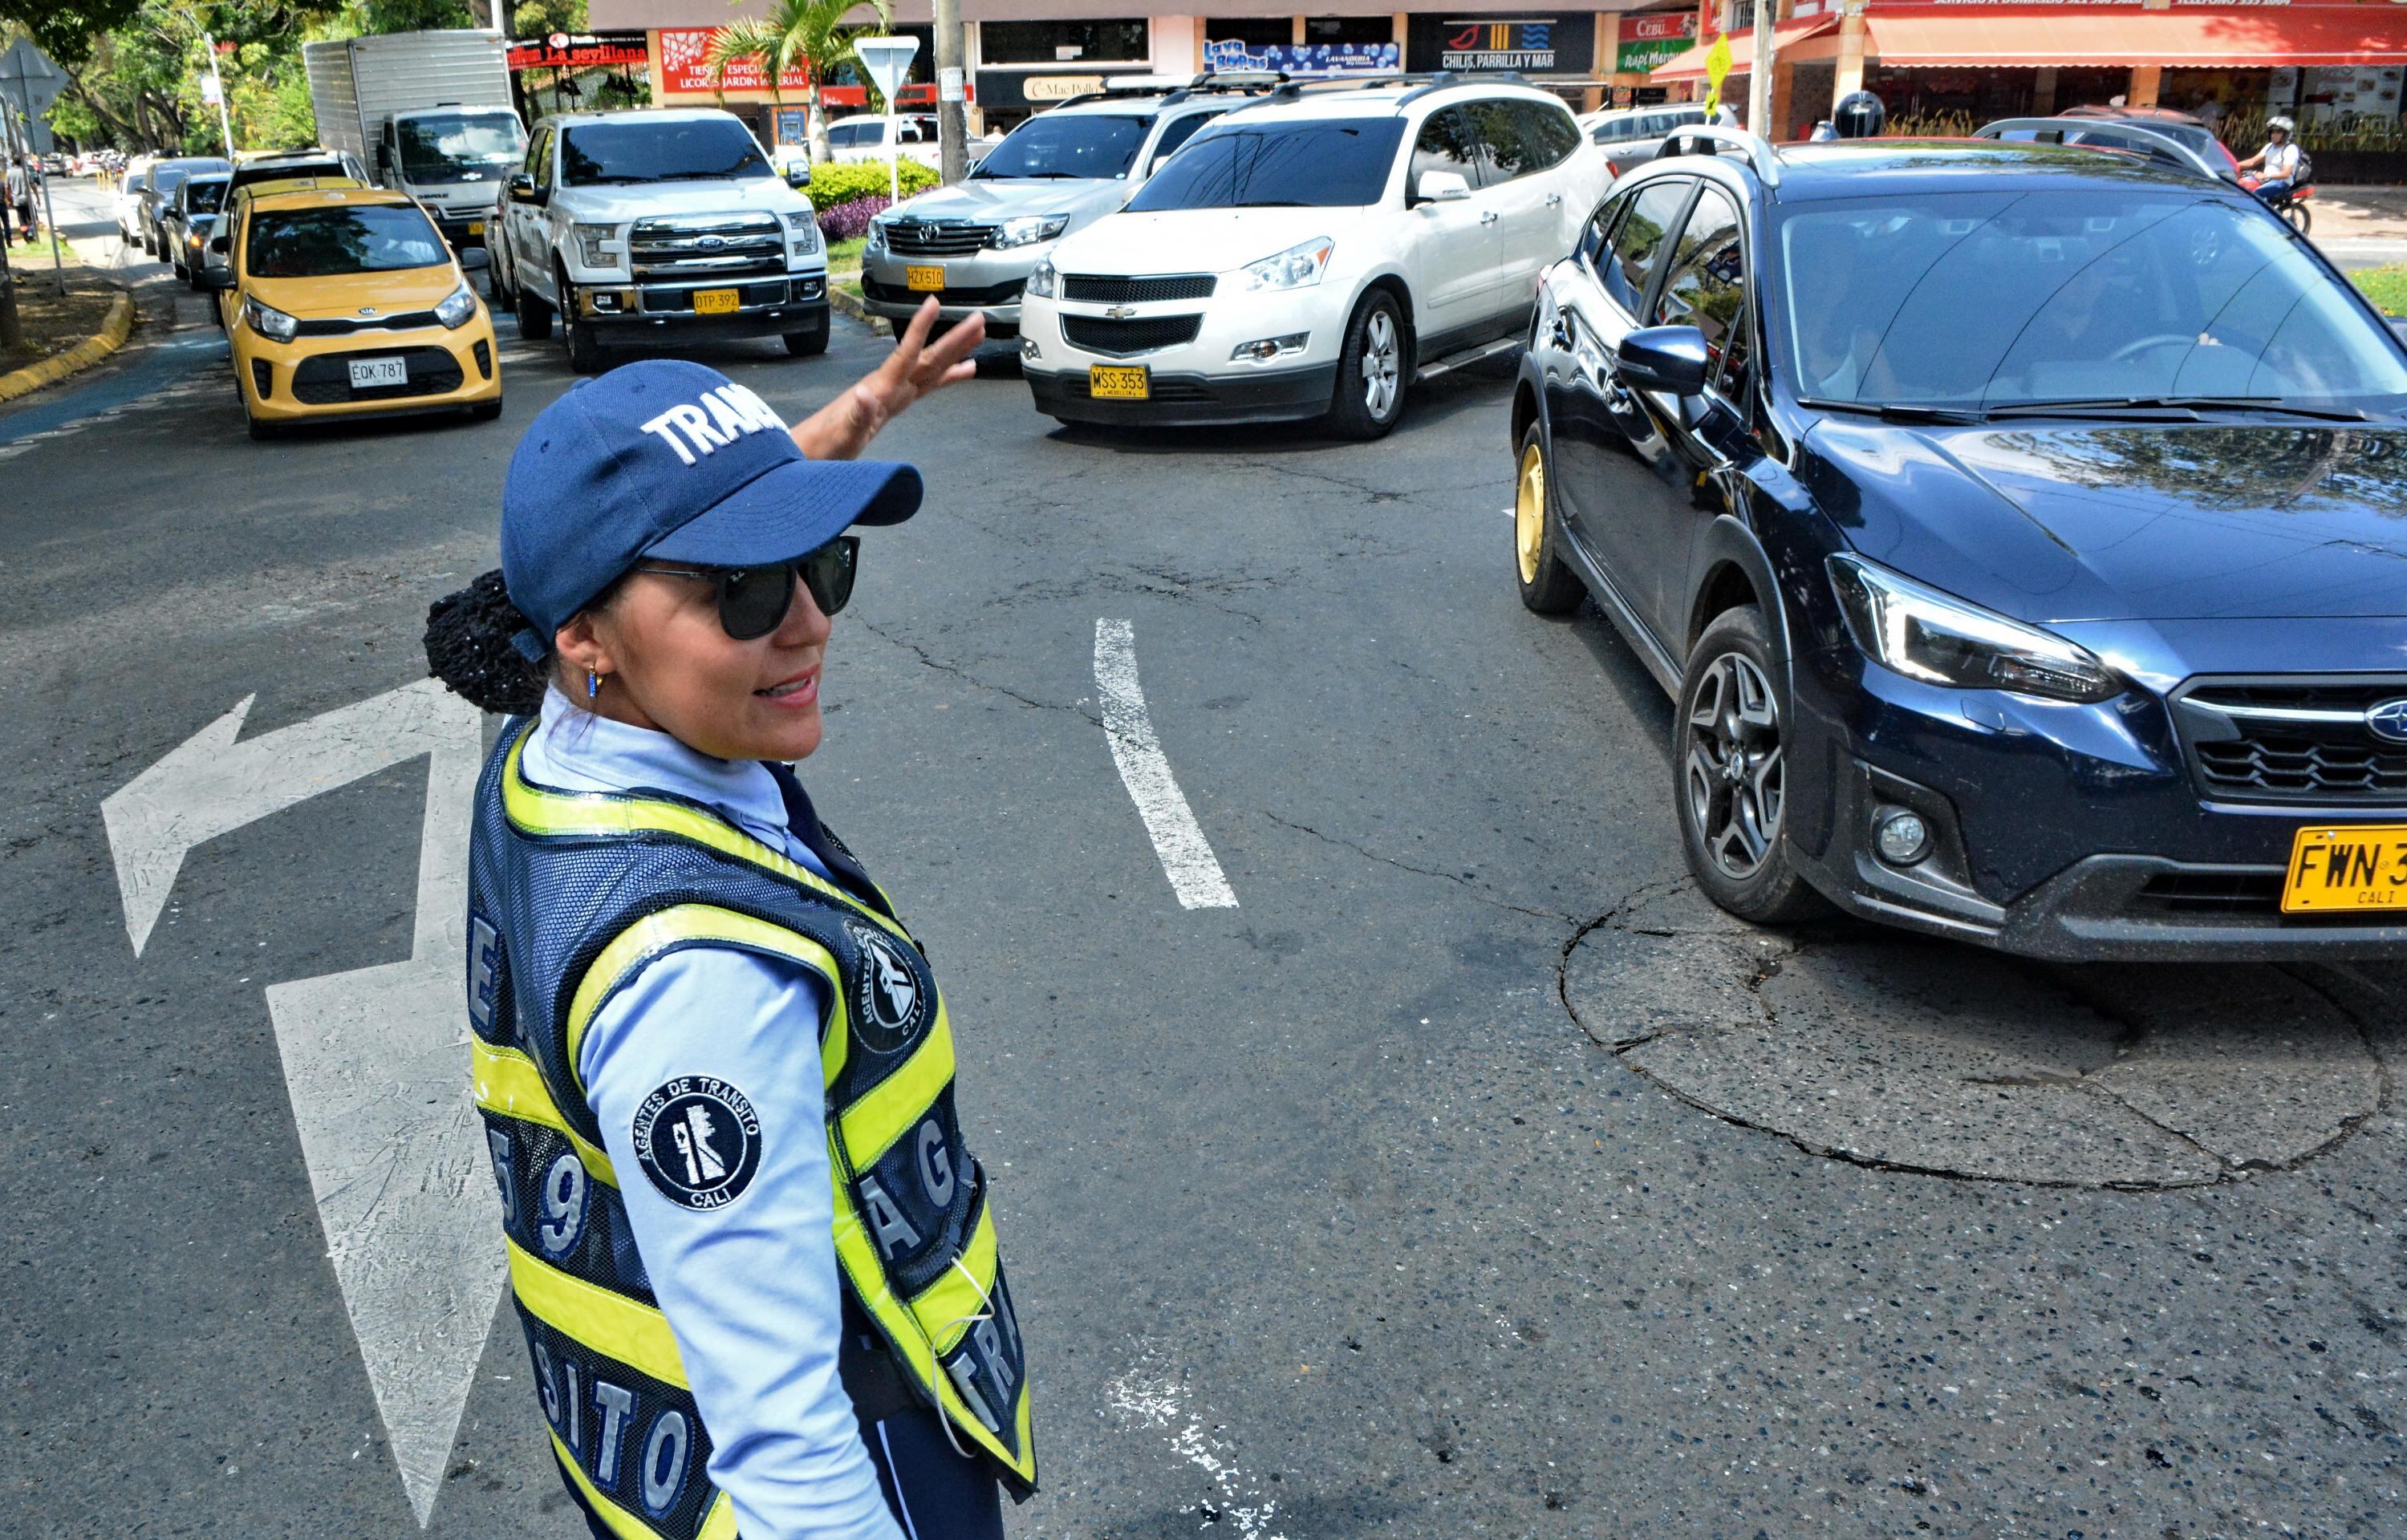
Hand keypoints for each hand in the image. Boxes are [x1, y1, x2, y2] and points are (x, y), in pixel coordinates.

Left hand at [790, 299, 985, 460]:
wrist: (810, 453)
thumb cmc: (824, 446)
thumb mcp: (841, 436)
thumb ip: (856, 415)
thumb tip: (867, 393)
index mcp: (880, 390)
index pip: (906, 355)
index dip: (921, 330)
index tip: (934, 303)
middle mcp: (889, 387)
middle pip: (928, 358)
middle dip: (954, 340)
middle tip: (978, 320)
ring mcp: (892, 394)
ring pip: (930, 368)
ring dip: (955, 351)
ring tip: (978, 336)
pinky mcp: (894, 404)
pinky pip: (927, 385)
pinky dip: (947, 377)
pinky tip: (963, 371)